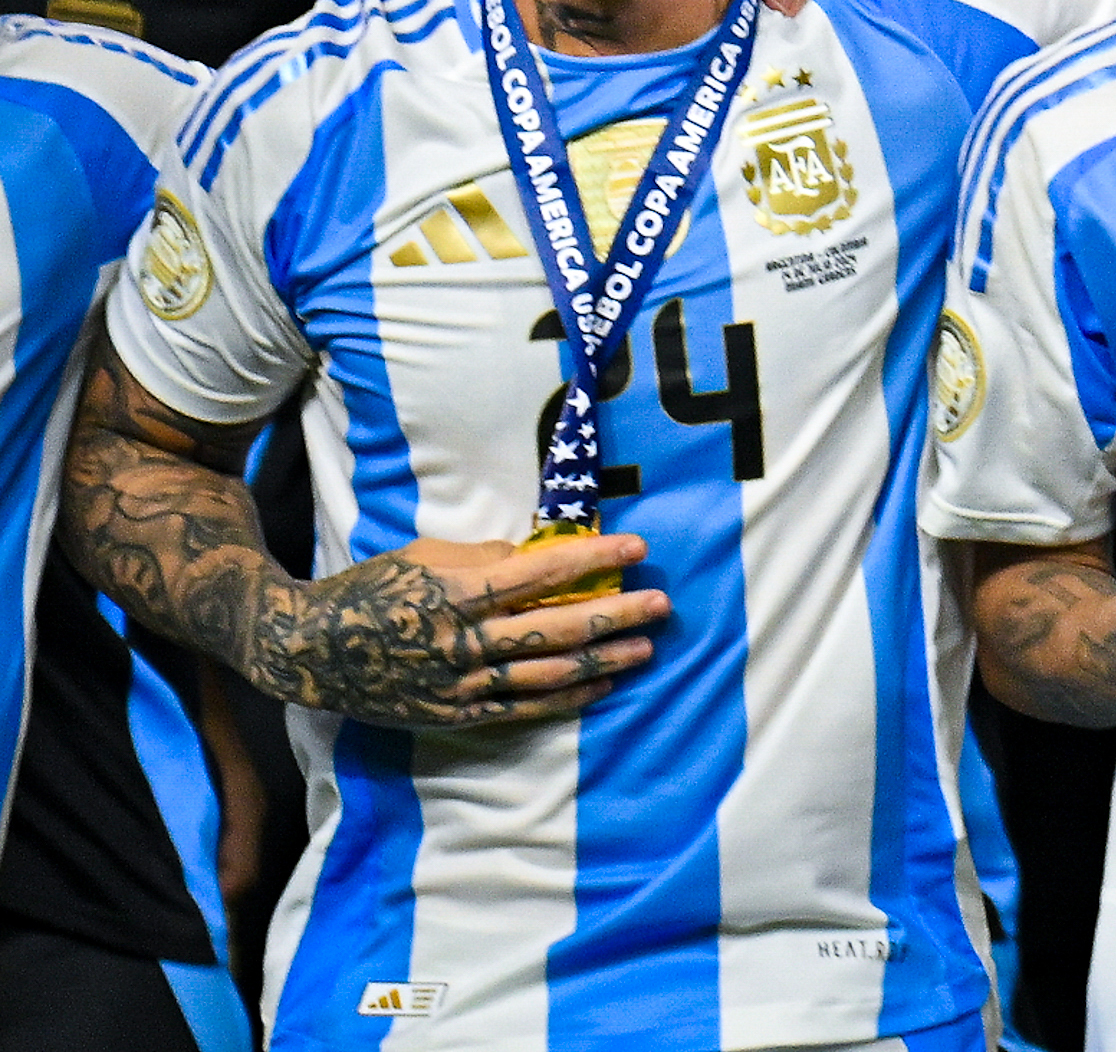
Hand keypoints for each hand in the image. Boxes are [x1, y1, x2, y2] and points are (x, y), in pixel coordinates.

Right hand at [257, 528, 668, 733]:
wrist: (308, 650)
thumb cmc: (371, 590)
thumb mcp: (424, 557)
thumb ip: (485, 559)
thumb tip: (542, 556)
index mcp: (455, 594)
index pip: (539, 574)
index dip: (593, 560)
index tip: (638, 547)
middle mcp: (460, 642)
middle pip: (554, 629)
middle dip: (615, 615)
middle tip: (661, 603)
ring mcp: (458, 683)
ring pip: (546, 674)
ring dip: (602, 660)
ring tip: (646, 647)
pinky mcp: (453, 714)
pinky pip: (521, 708)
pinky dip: (566, 698)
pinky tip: (601, 685)